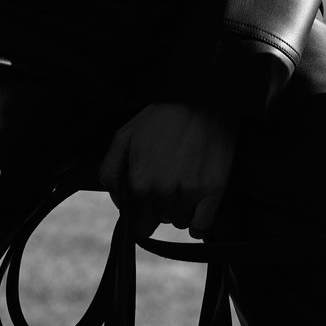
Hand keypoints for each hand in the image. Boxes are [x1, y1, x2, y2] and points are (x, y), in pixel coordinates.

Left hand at [98, 101, 238, 238]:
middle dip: (161, 206)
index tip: (150, 198)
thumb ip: (111, 172)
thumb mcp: (124, 136)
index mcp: (140, 182)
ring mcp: (190, 193)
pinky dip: (198, 222)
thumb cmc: (162, 116)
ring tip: (185, 180)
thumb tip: (119, 201)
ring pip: (179, 221)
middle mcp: (164, 192)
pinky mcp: (214, 191)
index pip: (138, 223)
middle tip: (169, 178)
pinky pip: (201, 227)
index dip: (143, 212)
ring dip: (181, 208)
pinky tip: (198, 203)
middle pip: (160, 220)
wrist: (203, 98)